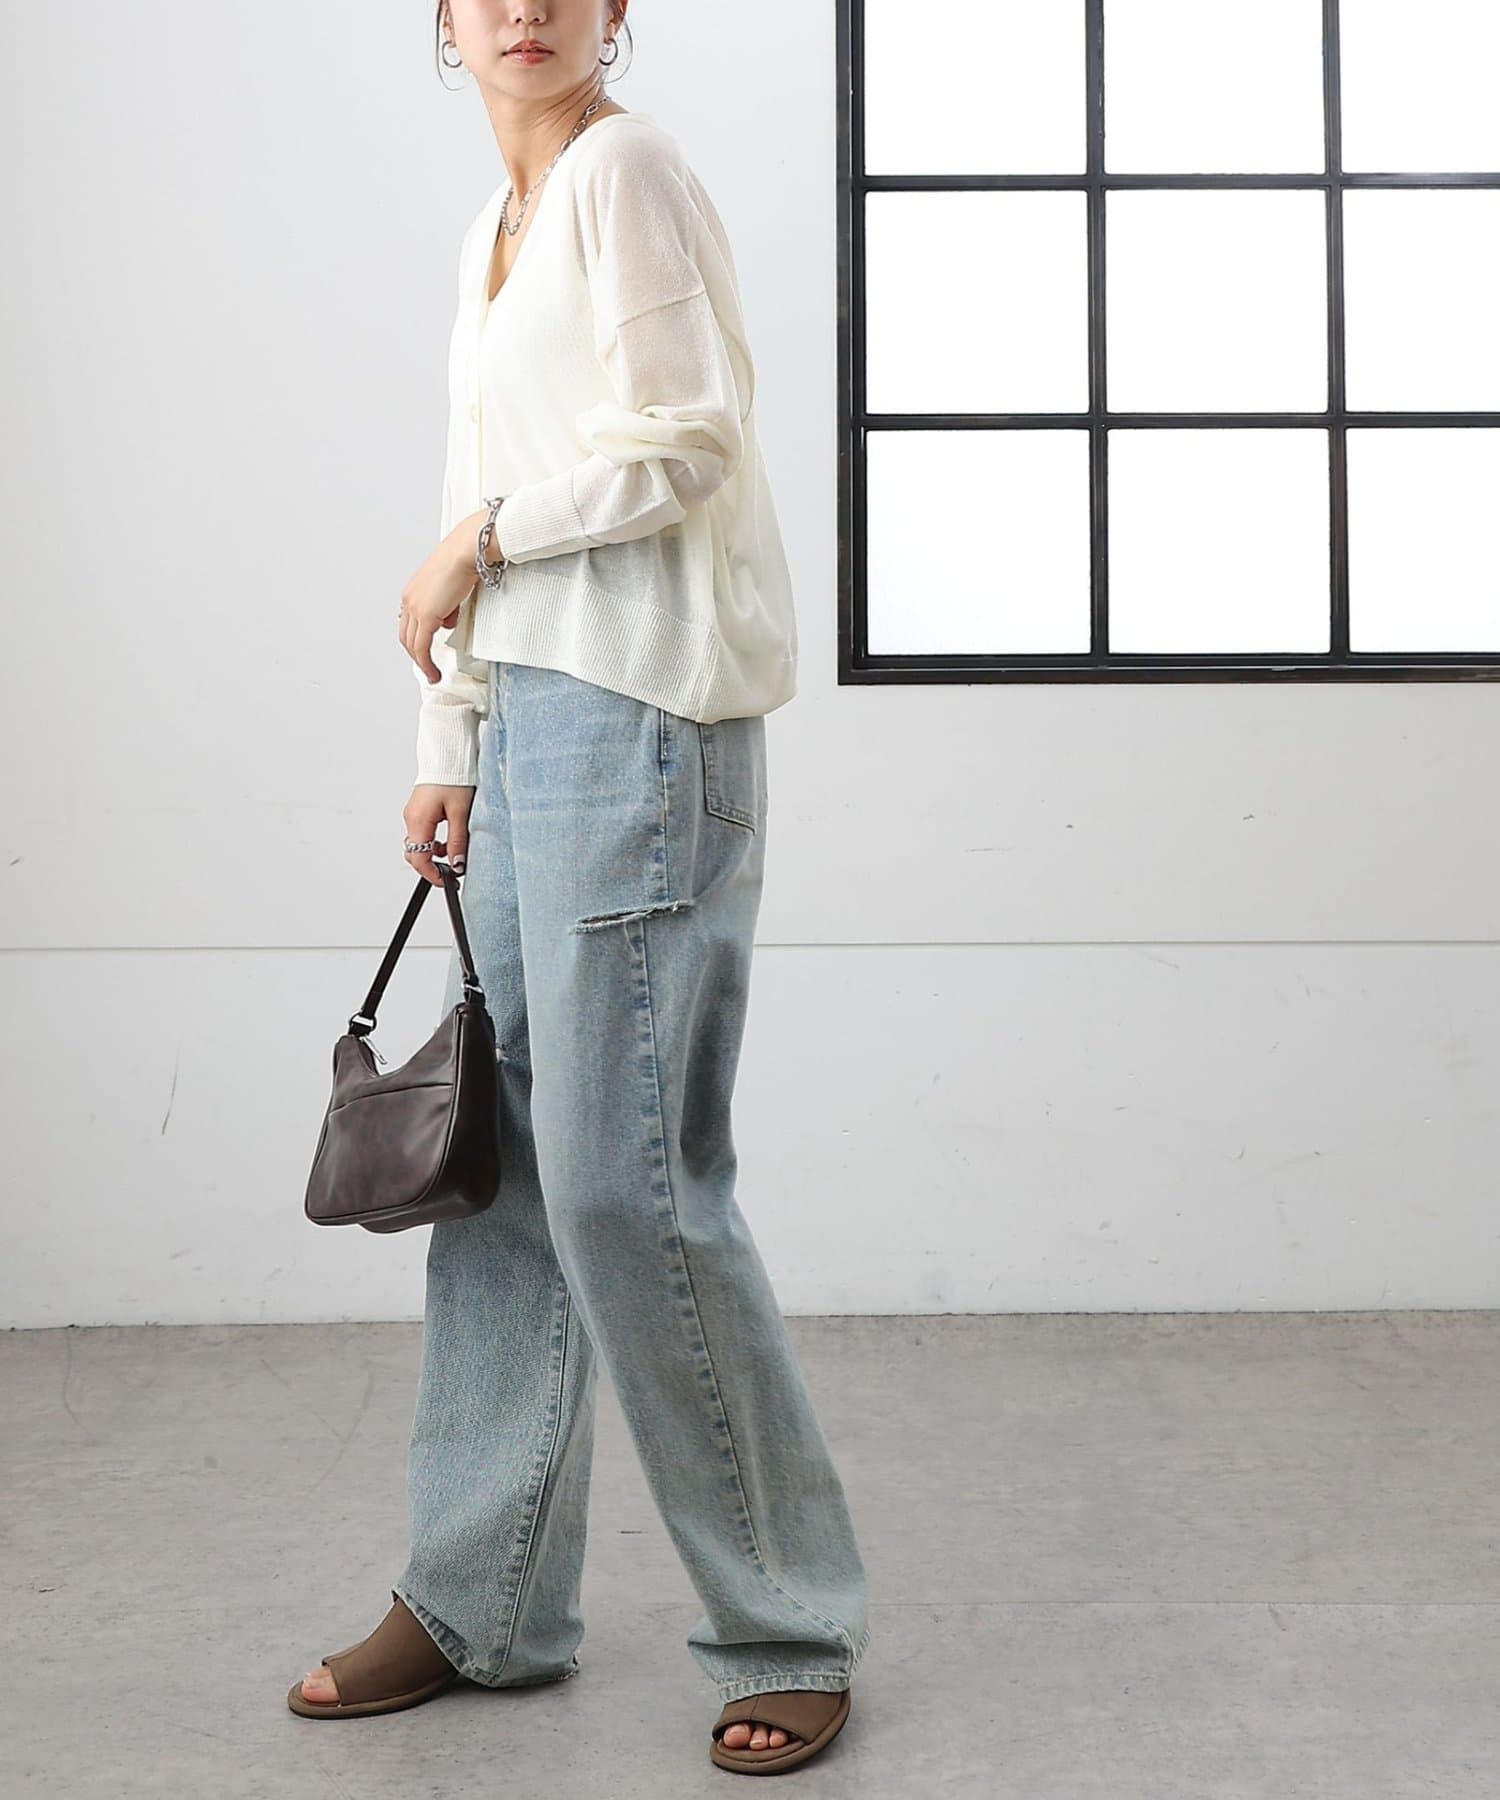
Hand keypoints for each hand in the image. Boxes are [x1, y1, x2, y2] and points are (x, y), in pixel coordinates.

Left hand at [399, 512, 489, 681]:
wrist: (467, 549)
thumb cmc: (465, 558)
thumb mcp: (452, 585)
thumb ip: (447, 604)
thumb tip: (447, 618)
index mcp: (414, 590)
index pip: (409, 622)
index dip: (416, 640)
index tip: (424, 652)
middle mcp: (409, 598)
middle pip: (406, 635)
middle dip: (416, 655)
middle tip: (427, 668)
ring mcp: (415, 607)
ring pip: (411, 644)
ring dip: (421, 662)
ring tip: (432, 674)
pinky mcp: (425, 615)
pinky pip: (421, 647)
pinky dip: (425, 662)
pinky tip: (433, 671)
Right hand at [404, 784, 474, 887]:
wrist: (448, 755)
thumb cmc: (454, 777)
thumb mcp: (460, 813)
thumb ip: (457, 841)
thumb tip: (457, 864)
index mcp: (418, 820)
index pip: (418, 858)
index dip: (432, 874)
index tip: (446, 881)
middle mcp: (411, 817)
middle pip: (415, 853)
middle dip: (431, 865)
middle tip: (451, 871)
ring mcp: (412, 813)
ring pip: (418, 843)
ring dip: (433, 852)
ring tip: (453, 850)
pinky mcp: (418, 809)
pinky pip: (421, 832)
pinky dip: (432, 840)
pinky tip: (448, 837)